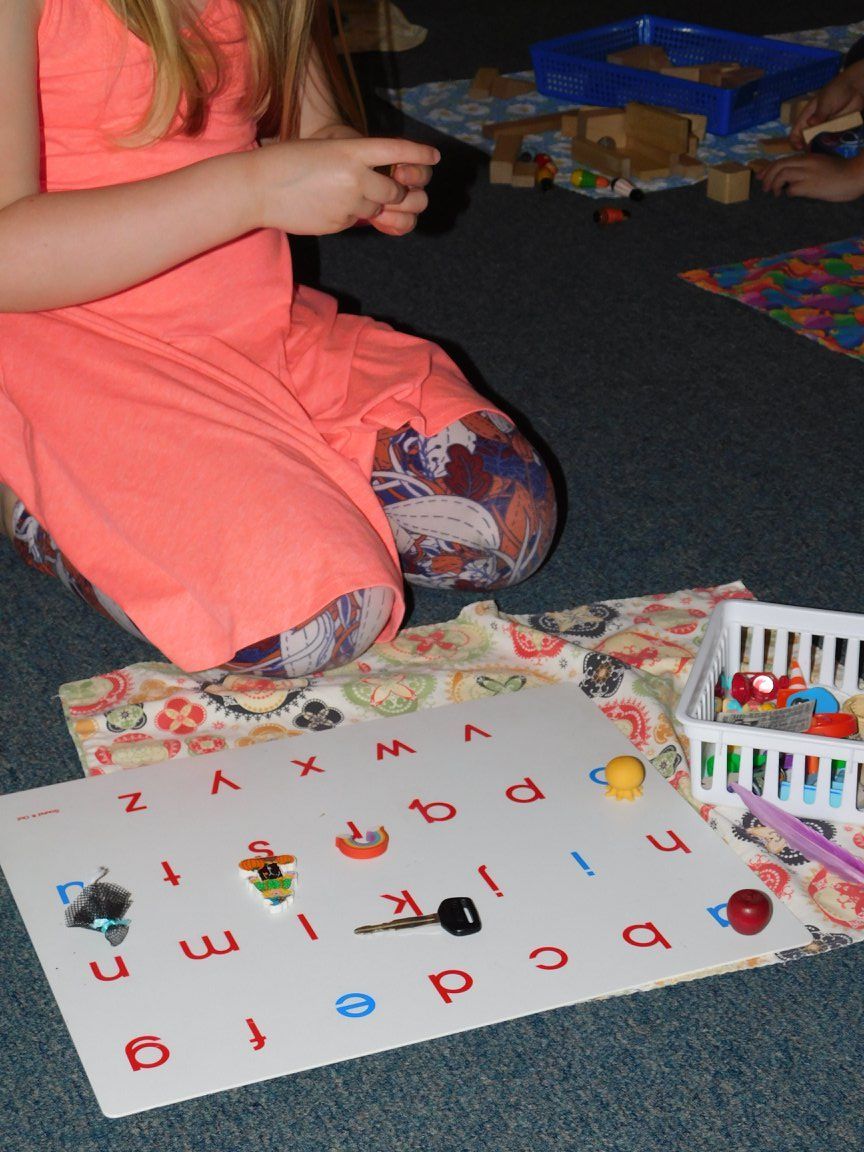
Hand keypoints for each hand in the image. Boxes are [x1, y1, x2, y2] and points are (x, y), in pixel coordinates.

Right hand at [250, 136, 439, 235]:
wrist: (259, 187)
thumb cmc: (288, 162)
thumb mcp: (325, 150)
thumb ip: (353, 162)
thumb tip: (378, 183)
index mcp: (351, 150)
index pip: (397, 150)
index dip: (419, 154)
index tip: (435, 156)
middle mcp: (356, 177)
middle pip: (394, 192)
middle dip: (393, 194)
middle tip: (382, 190)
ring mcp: (349, 203)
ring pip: (375, 210)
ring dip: (366, 206)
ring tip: (335, 194)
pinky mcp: (340, 224)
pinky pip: (355, 223)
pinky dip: (346, 216)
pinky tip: (323, 206)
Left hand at [759, 151, 863, 200]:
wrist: (855, 176)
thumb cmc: (840, 173)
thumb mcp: (821, 165)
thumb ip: (807, 168)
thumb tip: (791, 180)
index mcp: (808, 157)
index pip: (783, 160)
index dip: (768, 168)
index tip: (761, 176)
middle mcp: (806, 163)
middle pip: (779, 165)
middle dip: (767, 176)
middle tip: (764, 188)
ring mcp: (809, 173)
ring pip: (782, 175)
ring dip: (774, 185)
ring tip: (775, 193)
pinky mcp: (811, 185)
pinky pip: (792, 189)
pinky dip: (788, 193)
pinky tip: (790, 195)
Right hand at [789, 60, 863, 148]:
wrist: (855, 88)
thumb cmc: (835, 91)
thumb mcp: (825, 102)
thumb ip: (819, 115)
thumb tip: (810, 123)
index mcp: (807, 117)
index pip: (796, 131)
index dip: (795, 141)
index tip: (800, 148)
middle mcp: (815, 124)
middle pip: (807, 140)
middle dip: (807, 147)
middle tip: (811, 153)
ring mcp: (826, 128)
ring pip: (819, 142)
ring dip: (819, 147)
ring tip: (822, 150)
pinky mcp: (836, 129)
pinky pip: (832, 140)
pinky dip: (831, 143)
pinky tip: (833, 144)